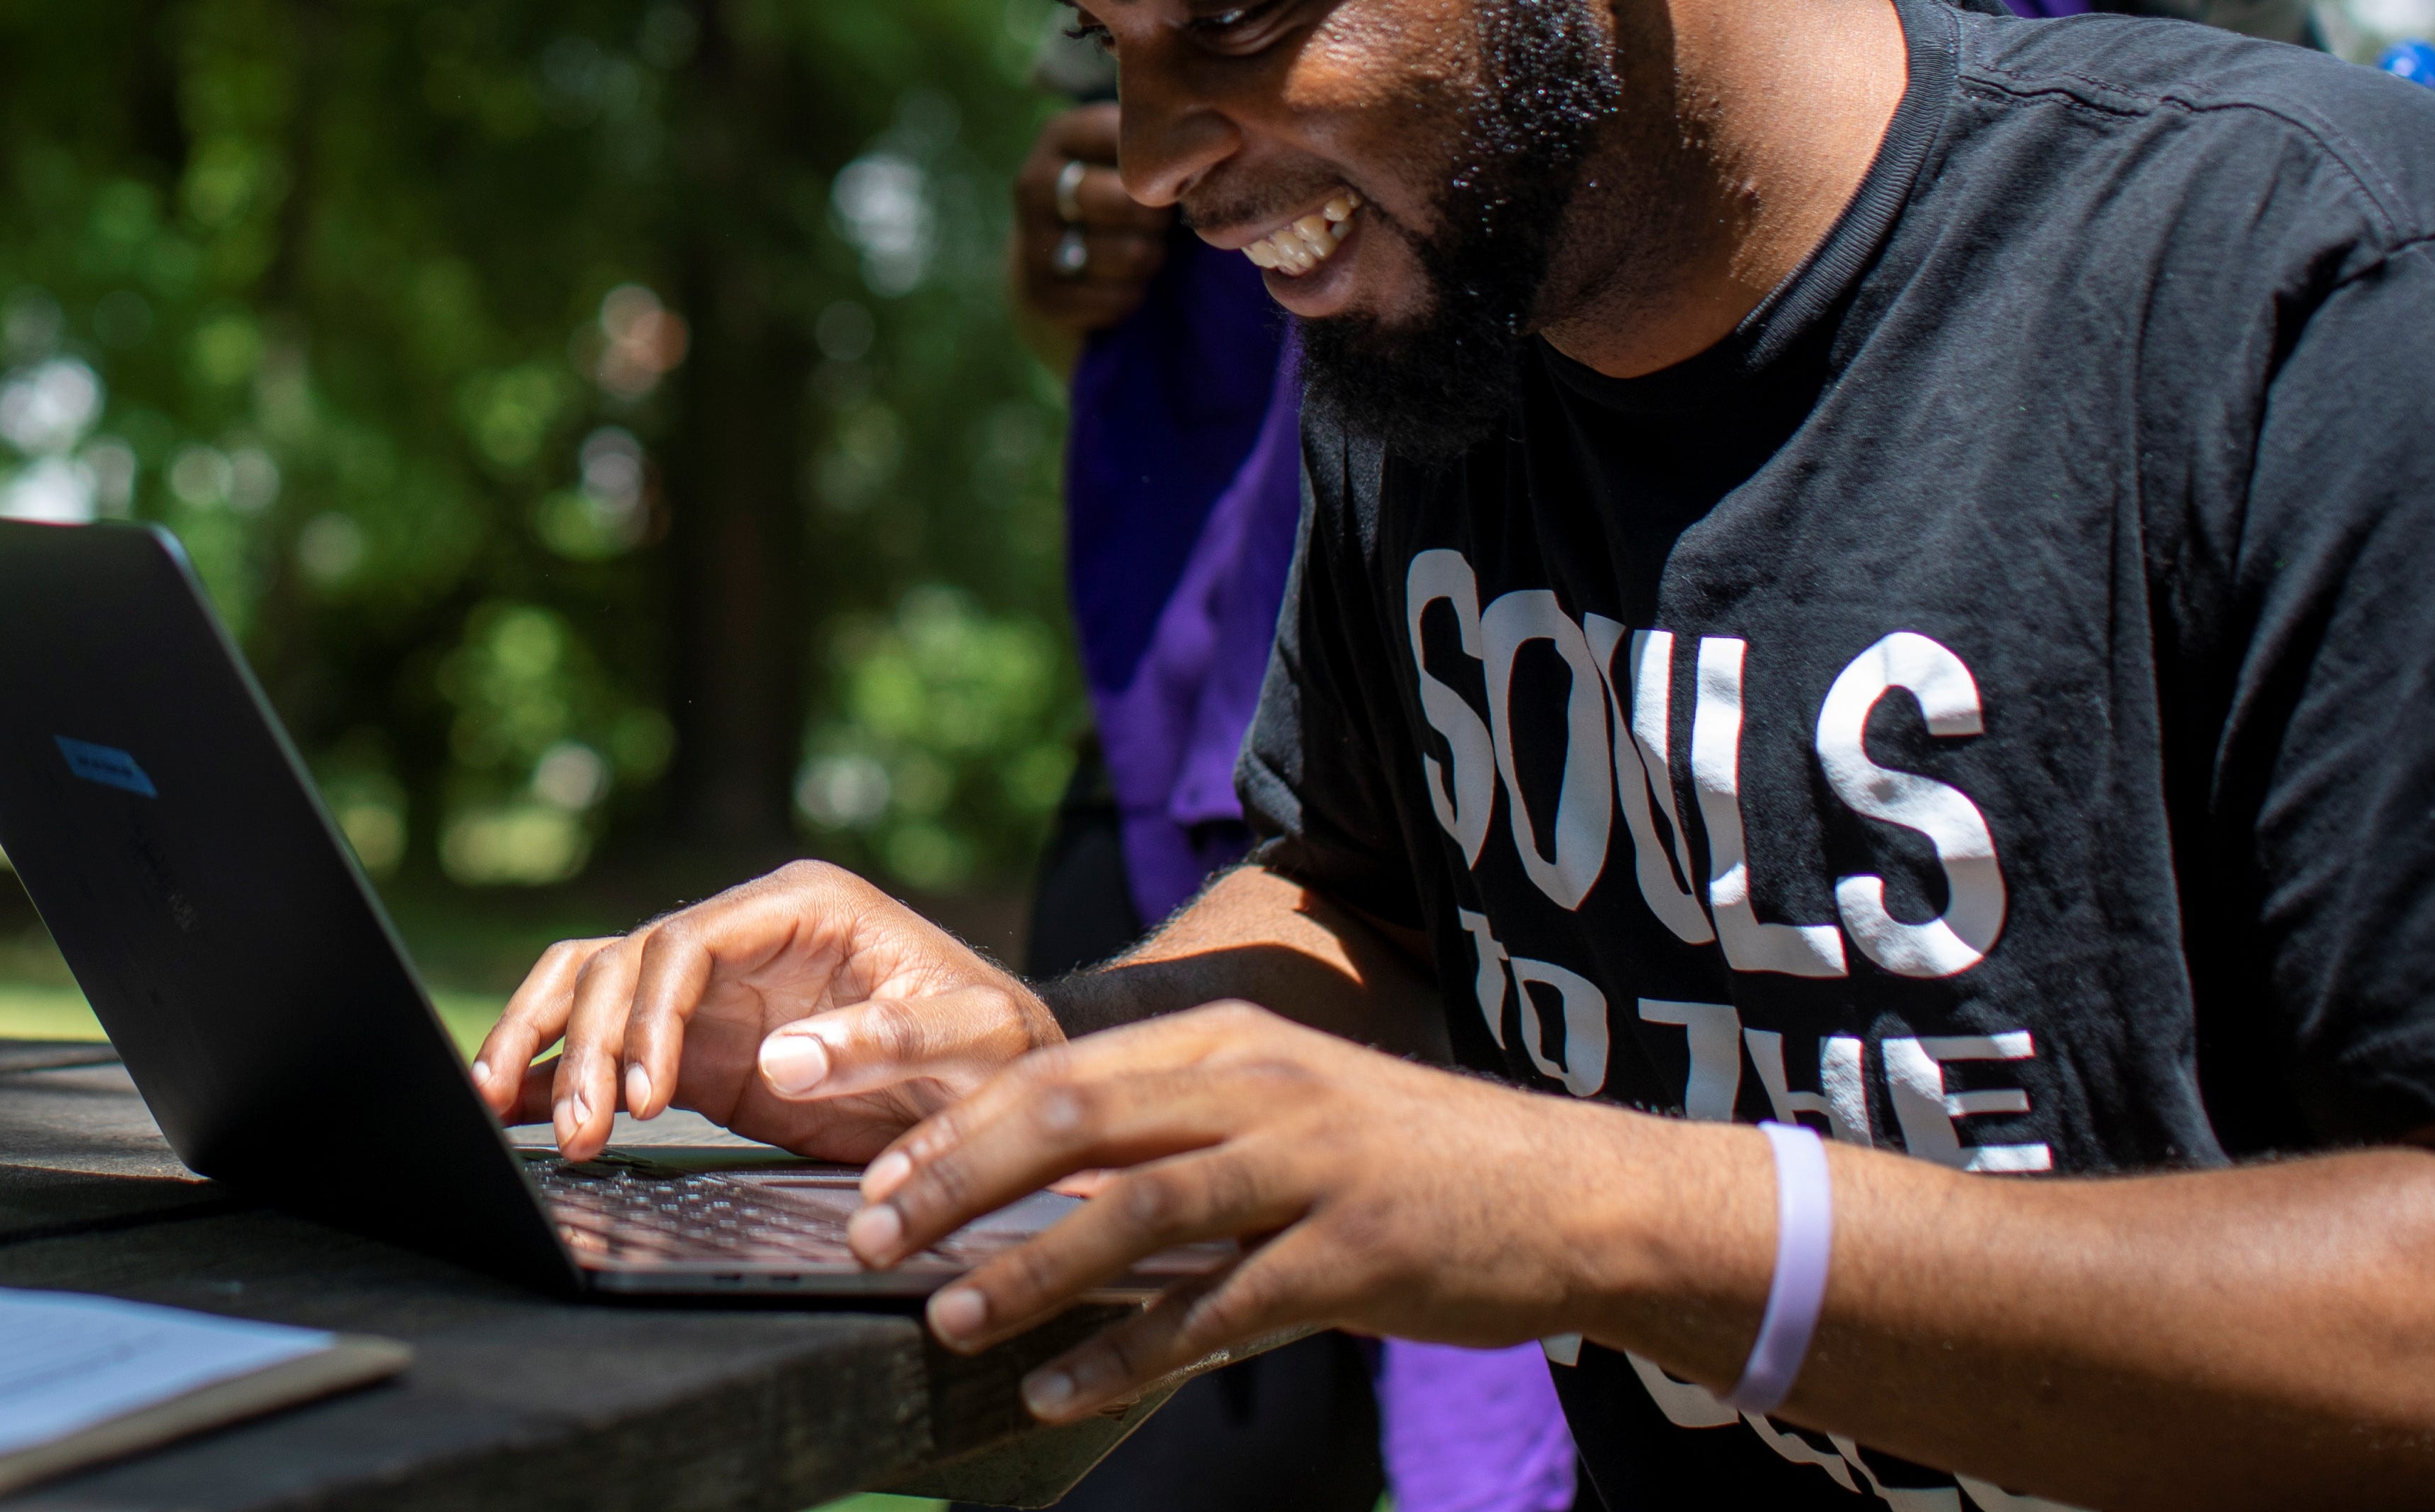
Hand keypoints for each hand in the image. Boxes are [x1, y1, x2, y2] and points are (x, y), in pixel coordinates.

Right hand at [468, 859, 1062, 1162]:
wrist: (1007, 1085)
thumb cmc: (1000, 1047)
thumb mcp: (973, 1040)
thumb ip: (884, 1043)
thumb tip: (783, 1059)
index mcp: (801, 907)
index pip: (688, 938)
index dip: (652, 1009)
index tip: (645, 1090)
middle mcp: (744, 936)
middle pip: (627, 962)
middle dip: (588, 1040)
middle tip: (580, 1127)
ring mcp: (716, 992)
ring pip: (598, 988)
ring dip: (550, 1043)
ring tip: (504, 1106)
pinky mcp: (703, 1049)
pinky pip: (611, 1045)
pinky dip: (557, 1067)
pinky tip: (509, 1102)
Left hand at [854, 999, 1719, 1424]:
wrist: (1572, 1195)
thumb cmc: (1404, 1161)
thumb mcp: (1282, 1109)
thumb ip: (1171, 1130)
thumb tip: (1037, 1180)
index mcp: (1227, 1042)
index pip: (1054, 1065)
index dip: (949, 1113)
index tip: (863, 1161)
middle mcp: (1259, 1085)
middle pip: (1073, 1118)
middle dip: (955, 1178)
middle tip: (866, 1233)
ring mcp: (1309, 1168)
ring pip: (1137, 1209)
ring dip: (1030, 1268)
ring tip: (947, 1316)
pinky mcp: (1354, 1256)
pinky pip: (1219, 1309)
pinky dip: (1130, 1353)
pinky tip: (1058, 1391)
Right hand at [1010, 103, 1165, 353]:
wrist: (1056, 265)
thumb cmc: (1115, 198)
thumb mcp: (1130, 157)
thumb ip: (1163, 145)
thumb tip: (1227, 140)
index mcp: (1061, 135)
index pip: (1137, 147)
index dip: (1171, 173)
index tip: (1177, 182)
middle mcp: (1035, 182)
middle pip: (1133, 202)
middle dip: (1160, 221)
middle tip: (1161, 226)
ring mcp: (1031, 238)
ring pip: (1131, 255)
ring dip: (1151, 260)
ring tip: (1144, 252)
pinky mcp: (1040, 292)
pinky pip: (1117, 298)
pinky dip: (1132, 295)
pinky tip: (1124, 283)